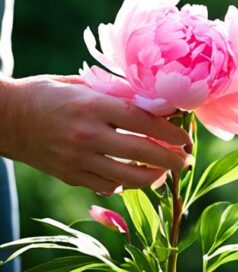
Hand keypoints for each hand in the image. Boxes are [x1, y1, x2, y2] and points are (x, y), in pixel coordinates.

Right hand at [0, 75, 189, 194]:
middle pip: (141, 152)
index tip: (186, 137)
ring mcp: (78, 159)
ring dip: (154, 177)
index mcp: (93, 106)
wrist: (5, 118)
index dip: (170, 131)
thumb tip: (158, 101)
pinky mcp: (70, 176)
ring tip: (166, 172)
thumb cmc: (48, 95)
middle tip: (185, 159)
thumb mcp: (83, 85)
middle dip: (171, 159)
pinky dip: (126, 184)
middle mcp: (87, 135)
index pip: (142, 120)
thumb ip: (119, 94)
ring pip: (128, 178)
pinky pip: (108, 186)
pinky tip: (136, 176)